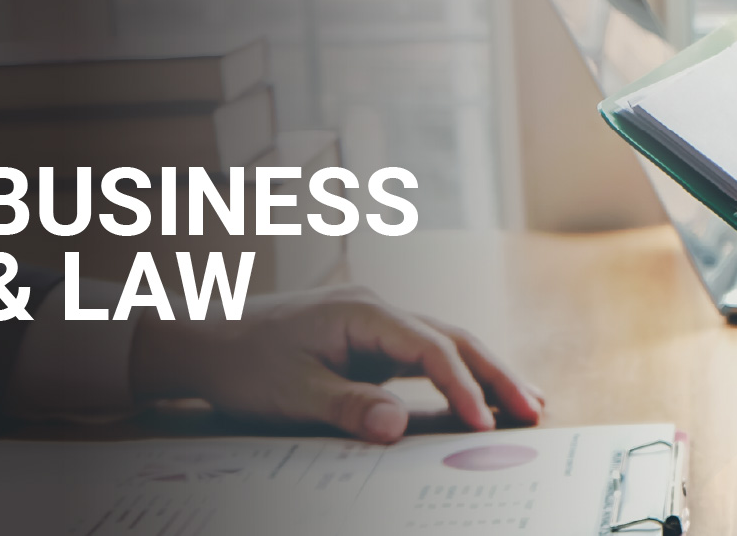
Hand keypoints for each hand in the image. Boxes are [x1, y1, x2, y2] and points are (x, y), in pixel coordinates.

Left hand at [130, 285, 544, 442]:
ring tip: (526, 404)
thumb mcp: (290, 393)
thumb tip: (397, 426)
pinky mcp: (369, 341)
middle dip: (497, 374)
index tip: (484, 424)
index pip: (432, 348)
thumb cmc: (241, 363)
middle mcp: (377, 309)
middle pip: (454, 337)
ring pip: (446, 343)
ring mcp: (375, 323)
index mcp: (363, 313)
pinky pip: (425, 356)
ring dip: (485, 373)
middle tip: (536, 409)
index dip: (464, 386)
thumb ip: (347, 407)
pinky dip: (456, 375)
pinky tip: (478, 397)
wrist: (200, 338)